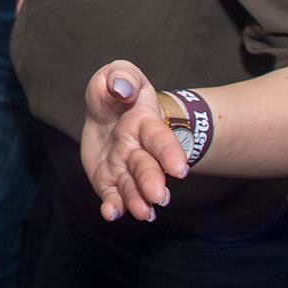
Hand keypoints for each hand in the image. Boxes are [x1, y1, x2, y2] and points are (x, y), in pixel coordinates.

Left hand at [79, 59, 190, 222]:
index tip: (179, 169)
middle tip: (158, 197)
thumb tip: (121, 88)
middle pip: (148, 167)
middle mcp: (138, 149)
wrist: (110, 111)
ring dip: (137, 200)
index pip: (160, 139)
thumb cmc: (118, 90)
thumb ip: (121, 77)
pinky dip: (113, 206)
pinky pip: (112, 194)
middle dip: (153, 182)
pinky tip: (111, 214)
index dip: (169, 153)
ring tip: (142, 213)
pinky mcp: (108, 180)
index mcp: (144, 124)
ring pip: (133, 186)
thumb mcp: (119, 74)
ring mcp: (124, 167)